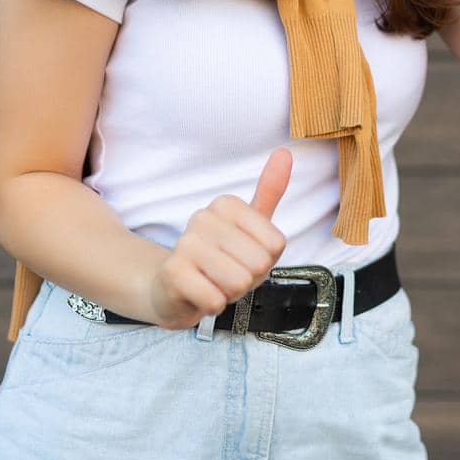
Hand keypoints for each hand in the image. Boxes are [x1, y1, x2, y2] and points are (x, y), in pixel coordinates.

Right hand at [146, 146, 291, 329]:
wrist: (175, 289)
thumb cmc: (221, 258)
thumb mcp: (250, 226)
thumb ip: (269, 191)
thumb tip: (285, 152)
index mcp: (225, 204)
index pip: (276, 244)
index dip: (266, 260)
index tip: (244, 256)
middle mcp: (203, 217)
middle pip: (259, 264)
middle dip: (249, 279)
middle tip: (228, 274)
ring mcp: (185, 244)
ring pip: (238, 283)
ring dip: (231, 293)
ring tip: (214, 283)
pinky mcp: (173, 273)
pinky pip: (216, 300)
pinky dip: (213, 306)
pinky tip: (200, 295)